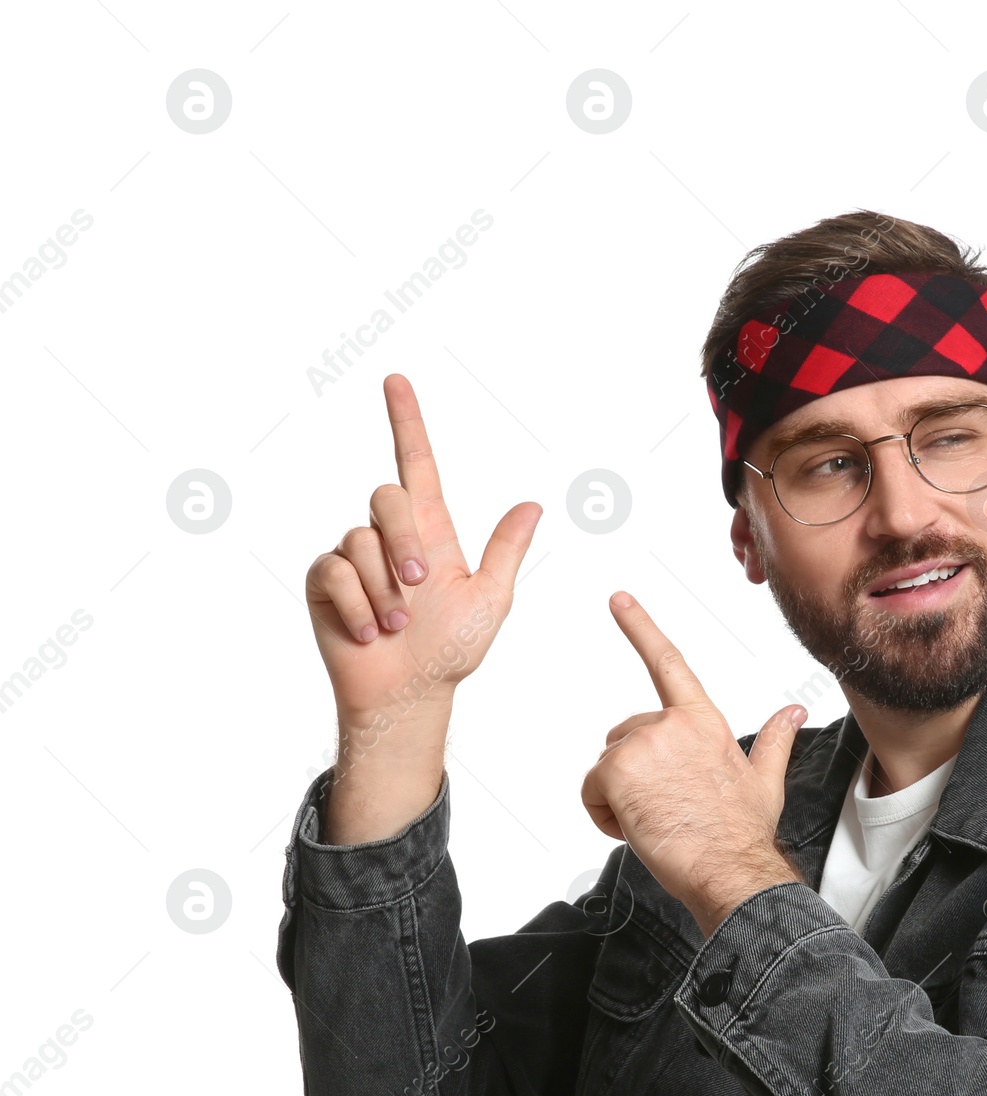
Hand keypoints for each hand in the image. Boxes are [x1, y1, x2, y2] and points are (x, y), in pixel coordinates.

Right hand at [304, 373, 542, 720]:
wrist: (410, 694)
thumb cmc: (452, 650)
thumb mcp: (490, 600)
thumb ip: (505, 551)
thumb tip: (534, 505)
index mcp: (431, 532)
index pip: (417, 465)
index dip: (406, 422)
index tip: (396, 381)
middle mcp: (389, 537)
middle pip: (386, 499)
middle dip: (403, 542)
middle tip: (418, 588)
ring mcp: (352, 559)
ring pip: (359, 541)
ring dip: (384, 591)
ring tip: (395, 626)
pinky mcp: (324, 583)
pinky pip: (333, 573)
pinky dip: (358, 607)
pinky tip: (368, 633)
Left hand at [581, 593, 807, 936]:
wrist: (731, 871)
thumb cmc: (742, 833)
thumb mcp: (765, 780)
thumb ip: (777, 740)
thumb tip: (795, 713)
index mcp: (705, 721)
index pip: (669, 663)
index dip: (641, 627)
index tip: (619, 600)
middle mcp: (672, 724)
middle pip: (624, 737)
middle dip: (633, 773)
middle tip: (664, 807)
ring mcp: (644, 744)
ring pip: (606, 767)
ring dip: (619, 798)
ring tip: (655, 821)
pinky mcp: (619, 770)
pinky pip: (590, 790)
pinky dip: (602, 814)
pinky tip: (634, 828)